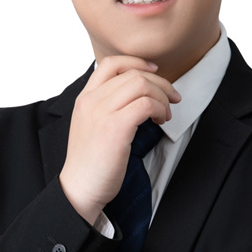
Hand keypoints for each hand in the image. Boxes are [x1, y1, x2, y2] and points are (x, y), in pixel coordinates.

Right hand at [59, 55, 180, 224]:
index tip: (154, 71)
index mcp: (85, 98)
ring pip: (142, 85)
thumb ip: (107, 109)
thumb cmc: (90, 164)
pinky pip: (146, 104)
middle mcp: (91, 100)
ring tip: (164, 115)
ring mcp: (102, 112)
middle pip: (133, 74)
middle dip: (160, 84)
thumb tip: (138, 99)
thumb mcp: (91, 127)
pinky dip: (159, 109)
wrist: (79, 189)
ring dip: (161, 97)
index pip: (111, 64)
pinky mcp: (115, 127)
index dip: (137, 62)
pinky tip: (159, 122)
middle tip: (172, 99)